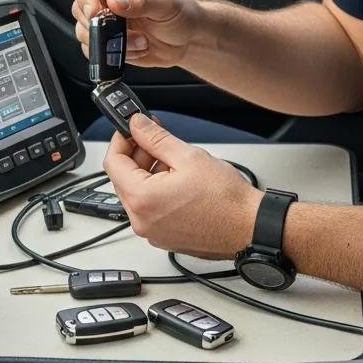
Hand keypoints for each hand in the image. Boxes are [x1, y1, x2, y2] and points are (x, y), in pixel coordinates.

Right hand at [71, 0, 203, 67]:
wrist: (189, 38)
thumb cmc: (181, 11)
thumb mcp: (166, 2)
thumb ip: (141, 1)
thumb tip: (115, 1)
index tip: (95, 13)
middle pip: (79, 9)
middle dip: (99, 26)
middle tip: (121, 31)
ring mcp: (106, 22)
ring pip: (85, 33)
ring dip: (110, 43)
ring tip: (139, 41)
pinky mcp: (108, 42)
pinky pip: (95, 51)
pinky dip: (114, 55)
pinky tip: (137, 49)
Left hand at [102, 113, 262, 258]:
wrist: (249, 228)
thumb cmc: (226, 200)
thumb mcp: (188, 156)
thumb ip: (155, 138)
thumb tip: (137, 125)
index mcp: (142, 200)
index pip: (112, 162)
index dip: (121, 139)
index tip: (130, 128)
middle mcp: (141, 221)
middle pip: (123, 179)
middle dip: (137, 154)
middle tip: (155, 136)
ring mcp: (152, 233)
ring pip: (137, 194)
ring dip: (148, 171)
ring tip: (174, 158)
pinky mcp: (165, 237)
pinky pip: (150, 209)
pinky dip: (157, 190)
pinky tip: (178, 179)